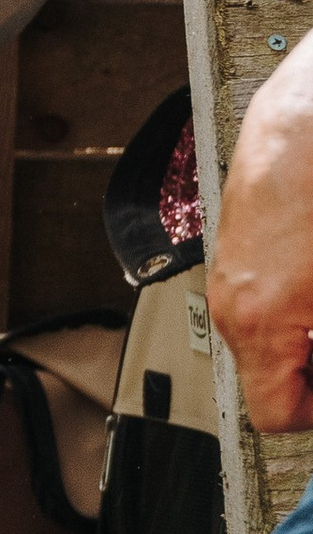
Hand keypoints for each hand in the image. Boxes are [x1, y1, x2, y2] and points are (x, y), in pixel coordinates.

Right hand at [208, 35, 312, 430]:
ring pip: (269, 340)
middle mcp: (231, 304)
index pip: (278, 415)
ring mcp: (229, 275)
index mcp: (257, 323)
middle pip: (270, 379)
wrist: (308, 118)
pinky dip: (298, 304)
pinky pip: (264, 303)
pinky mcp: (237, 250)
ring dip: (307, 336)